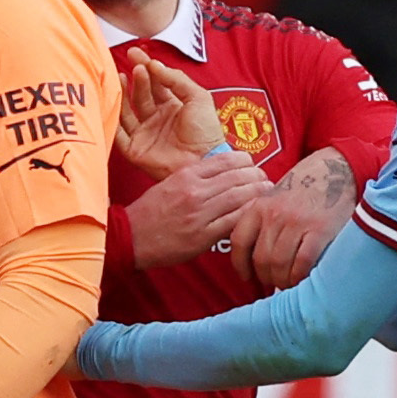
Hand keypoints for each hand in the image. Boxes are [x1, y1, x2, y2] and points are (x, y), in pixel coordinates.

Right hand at [116, 47, 222, 178]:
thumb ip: (177, 79)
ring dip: (123, 93)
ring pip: (127, 110)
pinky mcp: (133, 149)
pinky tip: (111, 103)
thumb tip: (154, 65)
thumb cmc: (206, 132)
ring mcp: (144, 133)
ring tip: (120, 77)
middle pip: (140, 94)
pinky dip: (112, 118)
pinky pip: (118, 132)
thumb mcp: (199, 97)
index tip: (137, 54)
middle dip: (136, 78)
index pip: (156, 83)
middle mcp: (156, 119)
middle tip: (134, 66)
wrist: (203, 161)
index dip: (147, 68)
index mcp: (172, 107)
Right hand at [124, 150, 264, 269]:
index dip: (245, 160)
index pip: (226, 160)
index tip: (251, 164)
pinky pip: (234, 221)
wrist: (129, 237)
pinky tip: (255, 213)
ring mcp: (199, 214)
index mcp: (185, 175)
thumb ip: (194, 177)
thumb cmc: (149, 212)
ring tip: (267, 192)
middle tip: (266, 179)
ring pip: (241, 197)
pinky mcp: (203, 235)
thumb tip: (223, 170)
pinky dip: (248, 214)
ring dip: (259, 194)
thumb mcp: (168, 184)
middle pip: (239, 177)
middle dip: (258, 176)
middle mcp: (194, 191)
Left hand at [229, 147, 353, 287]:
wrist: (334, 170)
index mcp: (258, 207)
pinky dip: (299, 275)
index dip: (240, 264)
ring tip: (286, 284)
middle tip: (272, 283)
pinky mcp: (320, 229)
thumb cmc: (302, 190)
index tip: (246, 276)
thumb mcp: (273, 199)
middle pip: (260, 257)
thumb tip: (254, 259)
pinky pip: (303, 261)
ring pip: (279, 263)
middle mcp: (274, 215)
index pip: (239, 241)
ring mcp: (297, 222)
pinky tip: (301, 279)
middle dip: (264, 277)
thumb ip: (261, 222)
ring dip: (282, 280)